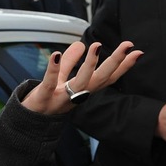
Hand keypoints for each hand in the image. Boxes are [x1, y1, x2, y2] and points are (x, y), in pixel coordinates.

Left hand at [21, 41, 141, 114]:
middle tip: (127, 45)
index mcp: (84, 89)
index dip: (122, 66)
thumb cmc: (48, 99)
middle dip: (115, 62)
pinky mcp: (45, 96)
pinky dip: (54, 69)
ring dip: (89, 64)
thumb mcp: (61, 78)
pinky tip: (56, 54)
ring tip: (96, 45)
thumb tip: (81, 43)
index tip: (137, 52)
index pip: (107, 77)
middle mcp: (78, 95)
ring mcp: (62, 97)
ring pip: (81, 82)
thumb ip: (70, 61)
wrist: (28, 122)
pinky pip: (50, 83)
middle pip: (100, 79)